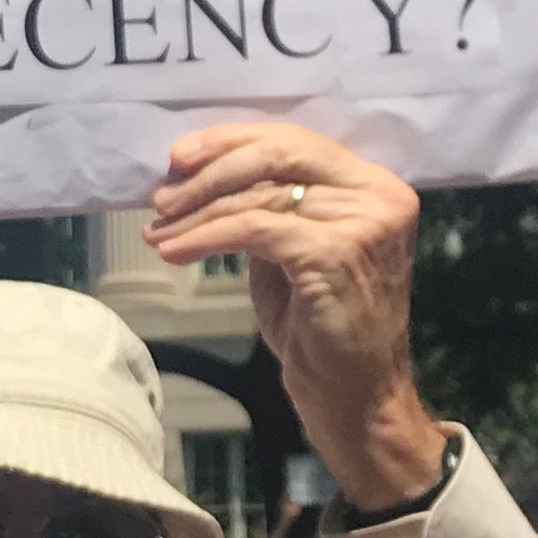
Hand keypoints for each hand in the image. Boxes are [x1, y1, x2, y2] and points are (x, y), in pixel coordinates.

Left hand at [142, 125, 446, 511]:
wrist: (356, 397)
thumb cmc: (322, 328)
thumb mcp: (294, 252)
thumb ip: (270, 207)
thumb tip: (205, 174)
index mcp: (374, 186)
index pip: (295, 141)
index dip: (232, 141)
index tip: (181, 155)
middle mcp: (379, 195)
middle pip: (279, 154)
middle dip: (211, 167)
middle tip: (163, 192)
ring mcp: (364, 223)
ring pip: (260, 194)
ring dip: (197, 211)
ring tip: (158, 229)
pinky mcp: (336, 253)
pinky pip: (255, 229)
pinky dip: (207, 237)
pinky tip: (176, 250)